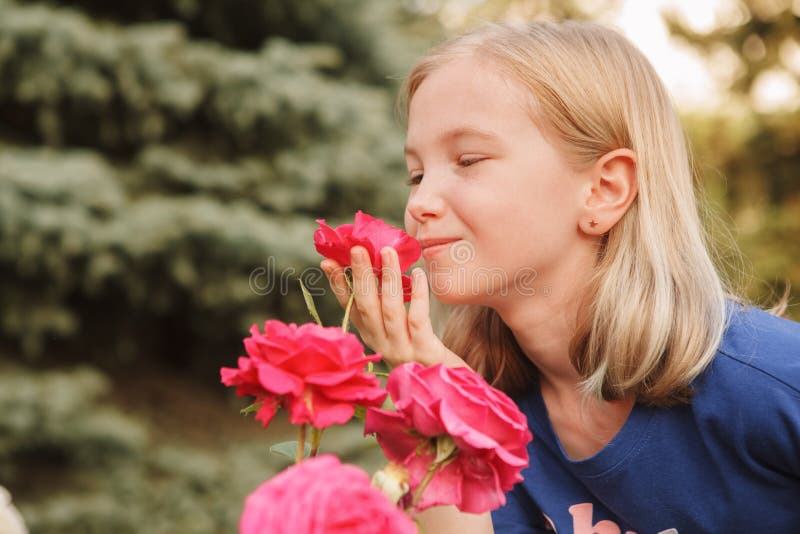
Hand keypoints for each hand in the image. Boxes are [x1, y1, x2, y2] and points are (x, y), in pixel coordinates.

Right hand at [320, 245, 466, 368]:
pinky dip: (416, 295)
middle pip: (366, 306)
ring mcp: (401, 350)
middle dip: (360, 275)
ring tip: (387, 252)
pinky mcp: (423, 352)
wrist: (446, 387)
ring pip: (389, 310)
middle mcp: (381, 344)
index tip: (328, 261)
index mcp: (371, 337)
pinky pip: (417, 319)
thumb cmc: (422, 350)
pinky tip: (418, 274)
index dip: (337, 285)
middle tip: (357, 248)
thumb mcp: (398, 331)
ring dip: (387, 279)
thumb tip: (381, 264)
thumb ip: (386, 305)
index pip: (349, 308)